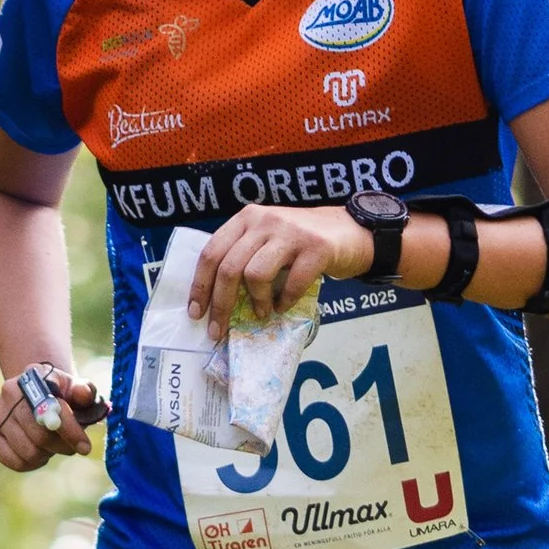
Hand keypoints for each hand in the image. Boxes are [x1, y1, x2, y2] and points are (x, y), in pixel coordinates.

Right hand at [0, 363, 103, 471]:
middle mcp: (9, 390)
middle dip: (61, 446)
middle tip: (69, 447)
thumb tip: (83, 394)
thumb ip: (85, 392)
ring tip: (50, 446)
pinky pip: (15, 462)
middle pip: (40, 435)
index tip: (85, 447)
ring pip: (29, 452)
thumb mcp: (77, 390)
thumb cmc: (61, 397)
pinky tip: (36, 452)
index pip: (52, 409)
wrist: (35, 398)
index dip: (71, 431)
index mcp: (34, 375)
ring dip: (46, 454)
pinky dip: (31, 463)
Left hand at [187, 205, 369, 337]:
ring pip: (255, 275)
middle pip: (229, 267)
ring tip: (262, 313)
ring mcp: (291, 233)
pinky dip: (284, 301)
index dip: (200, 285)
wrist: (351, 231)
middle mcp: (265, 221)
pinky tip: (283, 306)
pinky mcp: (316, 248)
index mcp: (246, 219)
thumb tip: (213, 299)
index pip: (211, 252)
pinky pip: (291, 283)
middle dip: (220, 305)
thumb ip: (243, 255)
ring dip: (256, 303)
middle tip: (219, 329)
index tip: (197, 313)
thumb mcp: (267, 239)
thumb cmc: (302, 243)